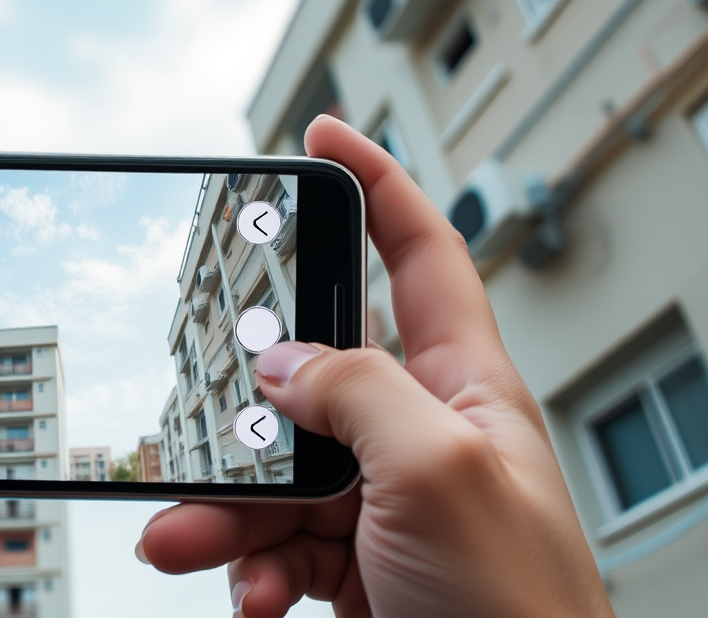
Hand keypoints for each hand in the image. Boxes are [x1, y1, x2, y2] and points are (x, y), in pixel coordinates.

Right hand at [136, 116, 610, 617]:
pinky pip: (271, 549)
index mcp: (464, 390)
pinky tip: (253, 597)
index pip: (423, 256)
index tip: (319, 136)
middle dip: (238, 408)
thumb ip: (360, 394)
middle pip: (307, 383)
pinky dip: (245, 571)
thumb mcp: (441, 473)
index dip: (376, 186)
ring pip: (271, 477)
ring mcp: (380, 510)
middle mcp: (417, 441)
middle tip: (188, 418)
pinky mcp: (350, 572)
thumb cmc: (524, 612)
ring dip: (219, 512)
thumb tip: (285, 365)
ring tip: (184, 541)